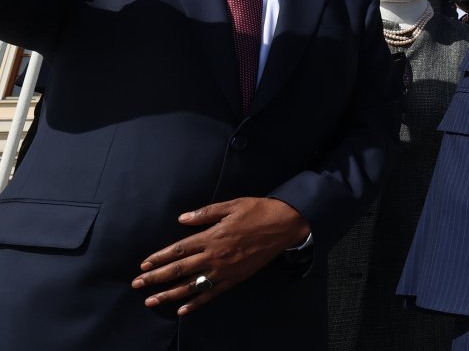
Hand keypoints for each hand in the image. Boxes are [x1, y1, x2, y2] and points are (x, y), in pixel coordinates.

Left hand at [133, 197, 309, 314]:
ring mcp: (224, 270)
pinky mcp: (234, 279)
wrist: (284, 225)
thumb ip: (206, 213)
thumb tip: (182, 219)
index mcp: (212, 236)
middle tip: (138, 285)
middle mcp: (214, 256)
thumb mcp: (232, 205)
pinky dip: (196, 303)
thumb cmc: (258, 211)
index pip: (179, 250)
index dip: (159, 258)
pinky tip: (182, 310)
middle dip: (156, 278)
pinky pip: (212, 294)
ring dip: (170, 294)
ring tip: (151, 300)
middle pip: (180, 270)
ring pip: (192, 285)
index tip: (143, 266)